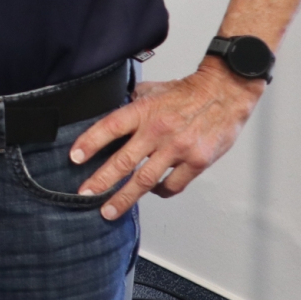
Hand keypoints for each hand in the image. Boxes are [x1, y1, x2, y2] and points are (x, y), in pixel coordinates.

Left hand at [71, 58, 266, 219]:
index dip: (90, 142)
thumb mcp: (154, 90)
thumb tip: (116, 110)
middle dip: (100, 181)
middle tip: (85, 194)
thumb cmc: (190, 92)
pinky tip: (152, 192)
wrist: (225, 92)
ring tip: (110, 209)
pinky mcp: (197, 161)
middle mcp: (158, 131)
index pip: (110, 127)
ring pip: (145, 180)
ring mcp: (178, 148)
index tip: (74, 157)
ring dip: (124, 197)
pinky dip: (159, 192)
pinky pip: (172, 185)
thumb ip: (134, 102)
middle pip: (123, 161)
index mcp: (144, 111)